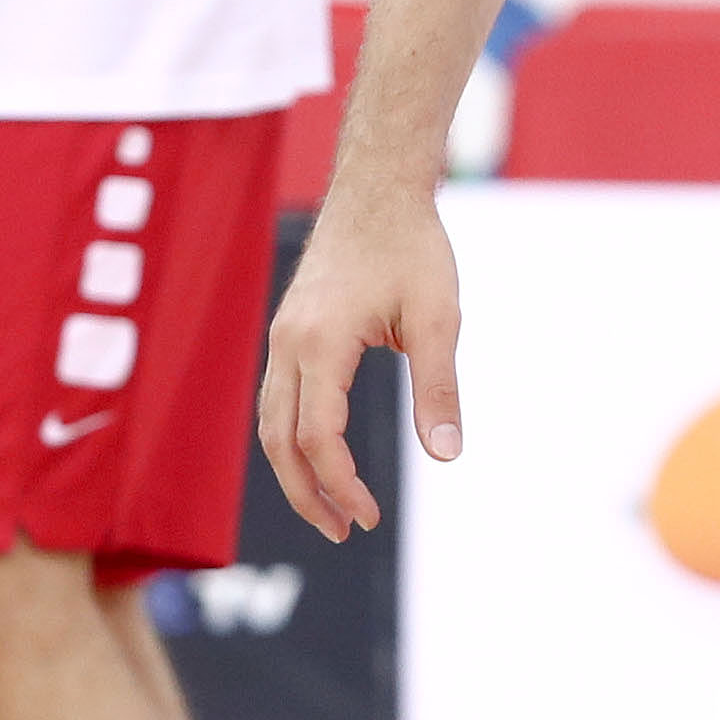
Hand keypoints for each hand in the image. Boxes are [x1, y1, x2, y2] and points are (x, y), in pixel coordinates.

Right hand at [260, 188, 465, 541]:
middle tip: (346, 532)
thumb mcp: (439, 316)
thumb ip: (439, 387)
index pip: (318, 437)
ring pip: (271, 423)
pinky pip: (277, 399)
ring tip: (335, 507)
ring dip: (297, 471)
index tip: (371, 516)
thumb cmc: (412, 246)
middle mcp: (288, 344)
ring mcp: (281, 337)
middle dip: (308, 494)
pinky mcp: (288, 331)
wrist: (378, 188)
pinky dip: (293, 438)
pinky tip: (324, 455)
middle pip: (279, 442)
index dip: (341, 485)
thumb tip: (447, 455)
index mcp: (322, 343)